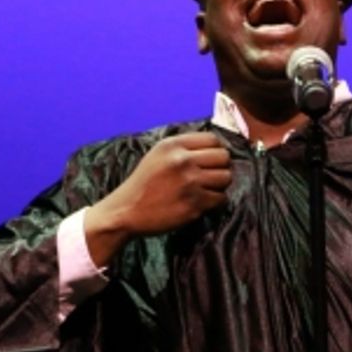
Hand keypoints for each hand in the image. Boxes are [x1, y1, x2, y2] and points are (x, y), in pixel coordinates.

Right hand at [84, 132, 231, 265]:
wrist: (126, 211)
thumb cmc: (144, 183)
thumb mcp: (158, 155)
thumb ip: (183, 148)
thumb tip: (216, 147)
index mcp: (173, 145)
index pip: (213, 139)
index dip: (216, 150)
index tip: (210, 160)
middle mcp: (183, 161)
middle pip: (224, 158)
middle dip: (220, 167)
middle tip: (210, 176)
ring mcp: (190, 183)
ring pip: (226, 178)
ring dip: (219, 185)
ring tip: (206, 189)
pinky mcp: (194, 204)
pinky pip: (221, 199)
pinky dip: (215, 202)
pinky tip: (201, 202)